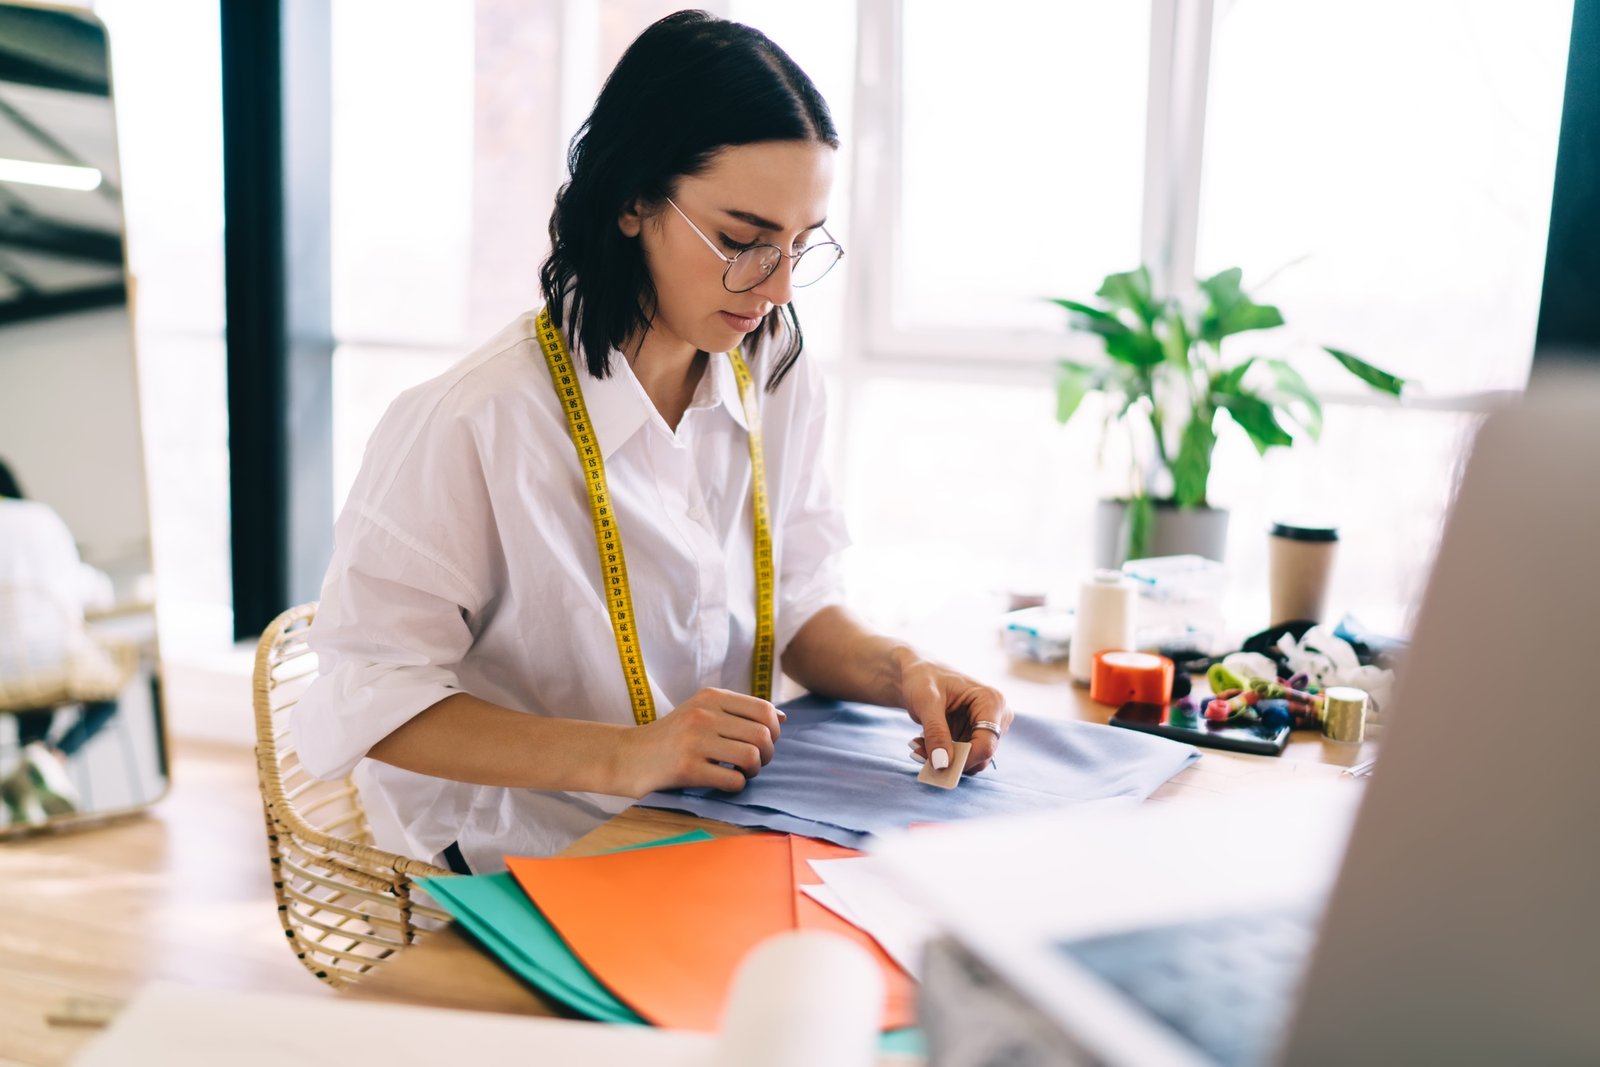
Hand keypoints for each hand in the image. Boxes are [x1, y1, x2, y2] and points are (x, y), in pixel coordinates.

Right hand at [613, 688, 784, 796]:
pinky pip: (733, 780)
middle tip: (756, 763)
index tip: (764, 743)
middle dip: (768, 754)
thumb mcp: (702, 712)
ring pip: (752, 757)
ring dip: (753, 771)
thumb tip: (783, 717)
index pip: (764, 709)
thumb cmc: (672, 737)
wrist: (628, 756)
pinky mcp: (686, 768)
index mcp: (710, 697)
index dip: (774, 730)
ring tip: (741, 773)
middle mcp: (703, 714)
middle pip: (763, 735)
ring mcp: (694, 740)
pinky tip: (723, 783)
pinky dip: (735, 786)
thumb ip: (739, 712)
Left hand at [894, 650, 1011, 773]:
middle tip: (918, 751)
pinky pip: (962, 756)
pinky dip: (941, 754)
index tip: (937, 764)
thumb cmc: (924, 678)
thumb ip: (936, 732)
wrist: (918, 673)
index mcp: (992, 701)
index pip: (987, 743)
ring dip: (942, 758)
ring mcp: (987, 728)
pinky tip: (922, 741)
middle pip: (981, 755)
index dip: (964, 759)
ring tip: (917, 743)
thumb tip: (942, 764)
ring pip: (970, 759)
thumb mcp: (926, 702)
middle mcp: (997, 716)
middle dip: (950, 759)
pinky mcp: (975, 736)